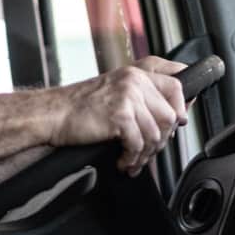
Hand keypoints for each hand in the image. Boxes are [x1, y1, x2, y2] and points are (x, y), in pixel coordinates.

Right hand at [45, 56, 188, 174]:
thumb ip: (143, 95)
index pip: (176, 84)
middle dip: (161, 139)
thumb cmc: (79, 106)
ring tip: (132, 159)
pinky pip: (139, 144)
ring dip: (145, 153)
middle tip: (147, 150)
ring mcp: (128, 97)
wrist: (53, 113)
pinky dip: (132, 158)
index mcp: (135, 73)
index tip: (178, 121)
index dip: (182, 105)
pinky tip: (123, 161)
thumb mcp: (115, 90)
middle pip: (170, 115)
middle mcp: (134, 81)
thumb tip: (175, 114)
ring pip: (156, 133)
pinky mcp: (120, 116)